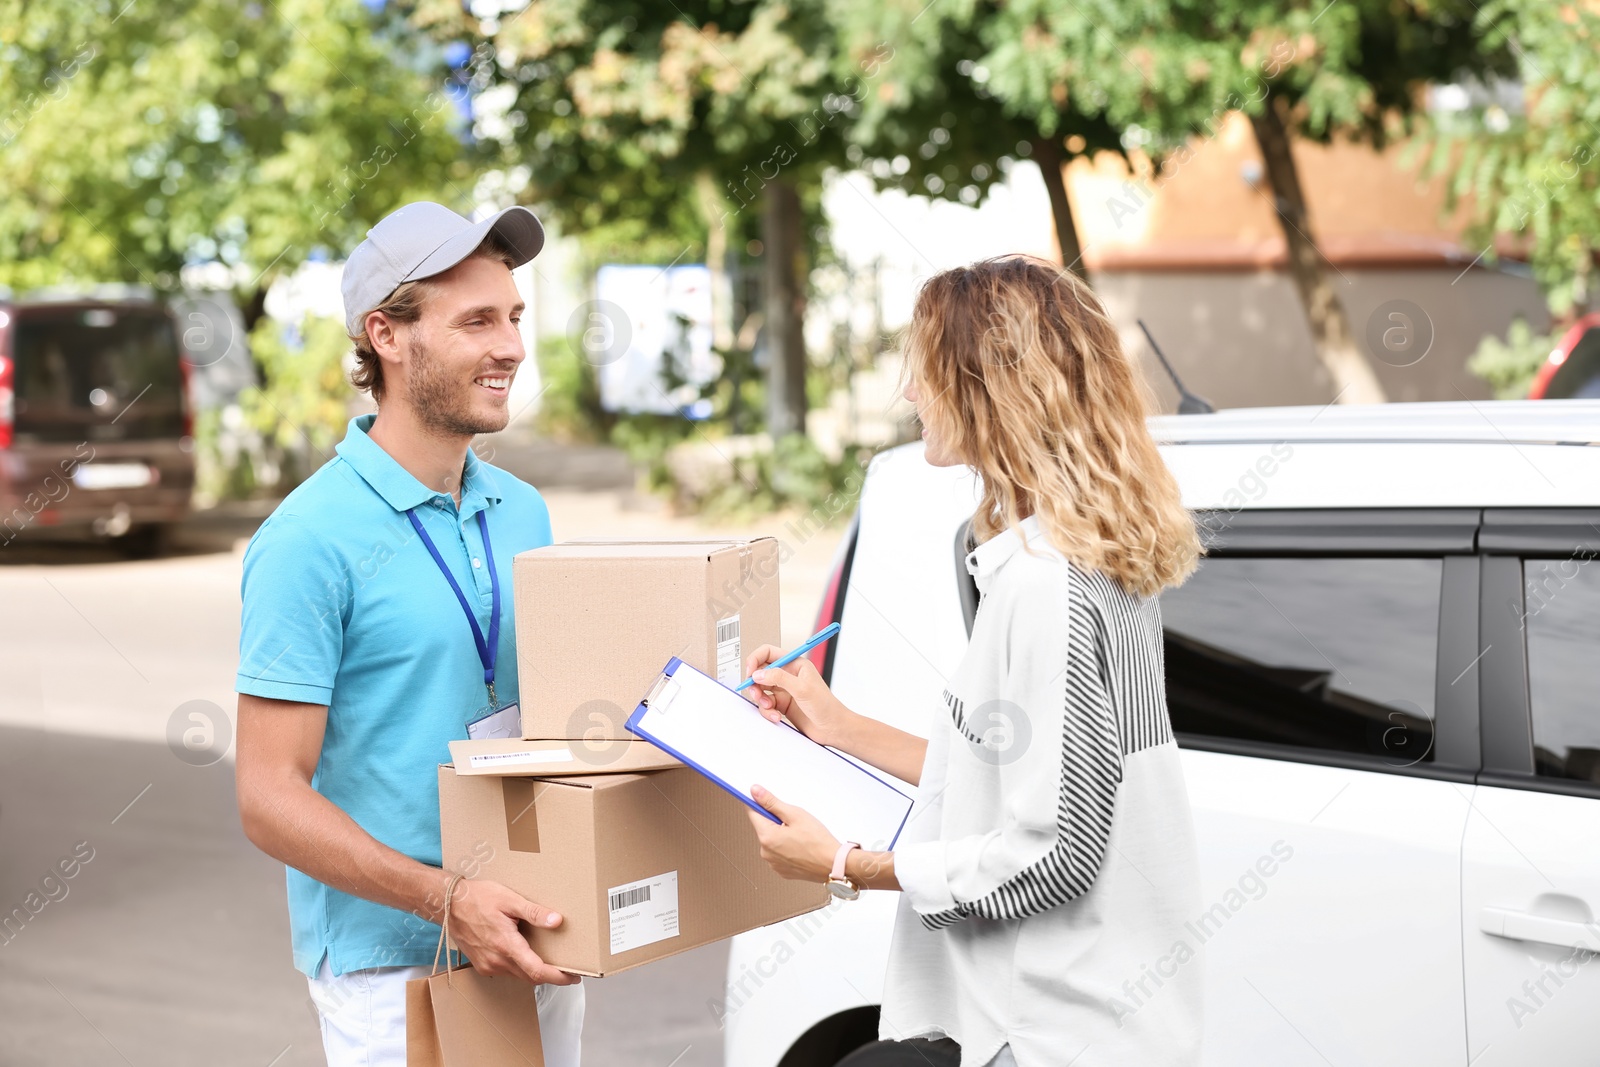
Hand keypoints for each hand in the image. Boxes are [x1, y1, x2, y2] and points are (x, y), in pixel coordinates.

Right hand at [446, 878, 581, 985]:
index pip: (537, 971)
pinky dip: (520, 967)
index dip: (558, 977)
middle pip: (530, 977)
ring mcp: (488, 965)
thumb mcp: (509, 900)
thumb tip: (557, 921)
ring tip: (550, 960)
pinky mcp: (481, 964)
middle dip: (551, 976)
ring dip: (535, 971)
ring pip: (518, 975)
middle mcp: (496, 961)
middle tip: (568, 969)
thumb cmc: (477, 898)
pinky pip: (506, 972)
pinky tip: (526, 954)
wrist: (448, 904)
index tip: (573, 977)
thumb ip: (534, 912)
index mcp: (506, 945)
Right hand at [741, 644, 853, 747]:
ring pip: (761, 690)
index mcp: (795, 664)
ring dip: (761, 699)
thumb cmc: (826, 706)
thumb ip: (779, 678)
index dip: (756, 660)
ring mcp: (784, 690)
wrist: (832, 728)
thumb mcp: (802, 688)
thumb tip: (759, 673)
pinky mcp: (782, 705)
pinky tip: (776, 716)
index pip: (768, 653)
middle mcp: (788, 675)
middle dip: (755, 684)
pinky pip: (766, 705)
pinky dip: (767, 711)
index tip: (750, 672)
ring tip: (769, 707)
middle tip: (756, 694)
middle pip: (761, 672)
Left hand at [746, 785, 838, 881]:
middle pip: (763, 827)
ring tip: (800, 835)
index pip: (752, 813)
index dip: (757, 803)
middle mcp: (766, 853)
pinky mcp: (782, 870)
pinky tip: (800, 846)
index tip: (762, 798)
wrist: (834, 865)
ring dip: (781, 834)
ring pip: (772, 840)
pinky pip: (779, 853)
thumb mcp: (795, 815)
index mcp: (767, 837)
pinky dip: (786, 847)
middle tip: (793, 820)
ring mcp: (773, 863)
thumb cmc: (818, 841)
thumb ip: (772, 803)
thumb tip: (755, 792)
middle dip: (775, 820)